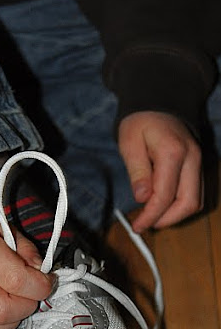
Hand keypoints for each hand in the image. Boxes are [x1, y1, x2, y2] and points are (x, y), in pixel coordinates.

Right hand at [0, 198, 53, 328]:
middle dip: (27, 305)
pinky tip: (3, 309)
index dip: (40, 285)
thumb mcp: (3, 227)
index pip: (16, 280)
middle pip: (2, 311)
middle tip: (30, 292)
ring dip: (13, 319)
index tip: (46, 280)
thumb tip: (43, 275)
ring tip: (16, 300)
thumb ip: (26, 250)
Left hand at [118, 111, 202, 232]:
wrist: (159, 102)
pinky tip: (163, 207)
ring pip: (196, 201)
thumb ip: (137, 171)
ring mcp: (199, 162)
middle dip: (167, 219)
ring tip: (153, 217)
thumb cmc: (141, 121)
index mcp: (173, 153)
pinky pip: (195, 192)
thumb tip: (143, 197)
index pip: (165, 195)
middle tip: (146, 225)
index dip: (151, 215)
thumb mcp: (129, 143)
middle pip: (189, 203)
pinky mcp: (198, 165)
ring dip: (175, 215)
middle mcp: (192, 159)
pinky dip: (181, 205)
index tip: (138, 226)